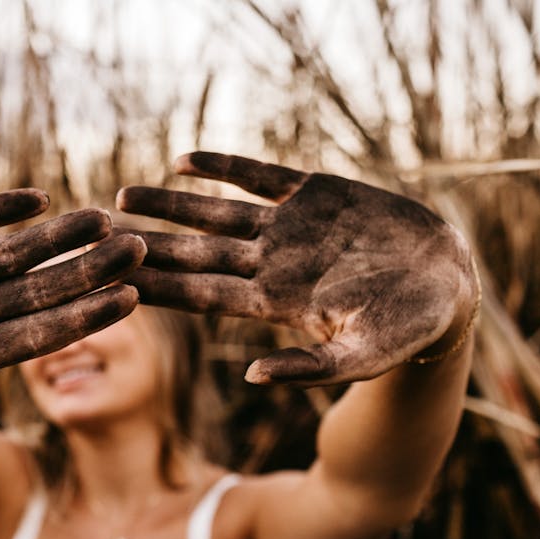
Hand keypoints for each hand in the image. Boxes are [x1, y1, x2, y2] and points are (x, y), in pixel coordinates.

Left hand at [116, 152, 477, 385]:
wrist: (445, 284)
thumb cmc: (404, 331)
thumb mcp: (361, 357)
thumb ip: (307, 367)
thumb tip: (251, 379)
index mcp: (271, 303)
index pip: (199, 295)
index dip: (154, 288)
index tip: (108, 282)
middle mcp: (268, 263)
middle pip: (194, 253)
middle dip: (146, 244)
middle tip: (94, 236)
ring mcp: (286, 227)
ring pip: (214, 213)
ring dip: (170, 203)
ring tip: (123, 195)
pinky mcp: (311, 194)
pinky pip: (258, 176)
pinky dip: (224, 167)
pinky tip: (185, 158)